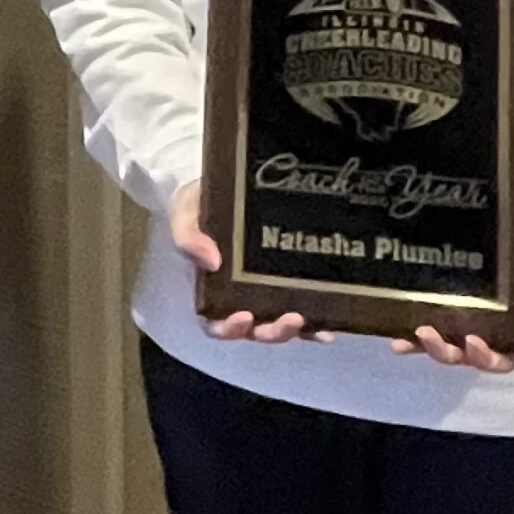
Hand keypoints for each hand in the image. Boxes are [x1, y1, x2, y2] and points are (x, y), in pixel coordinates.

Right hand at [173, 179, 323, 345]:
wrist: (231, 181)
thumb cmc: (202, 203)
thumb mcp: (186, 213)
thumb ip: (188, 236)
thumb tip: (211, 261)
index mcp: (212, 287)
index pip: (216, 322)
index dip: (228, 328)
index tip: (243, 317)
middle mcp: (241, 296)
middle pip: (255, 329)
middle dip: (271, 332)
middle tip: (290, 319)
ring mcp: (270, 290)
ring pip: (280, 324)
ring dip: (294, 331)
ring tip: (306, 319)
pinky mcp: (295, 281)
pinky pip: (306, 309)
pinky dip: (316, 325)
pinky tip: (327, 327)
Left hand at [391, 241, 513, 371]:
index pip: (504, 359)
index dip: (487, 359)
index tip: (474, 342)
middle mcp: (493, 329)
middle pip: (466, 355)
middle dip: (447, 352)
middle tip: (429, 335)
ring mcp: (470, 316)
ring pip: (446, 343)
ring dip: (426, 346)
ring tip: (408, 337)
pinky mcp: (452, 300)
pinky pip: (432, 321)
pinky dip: (414, 332)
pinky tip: (396, 330)